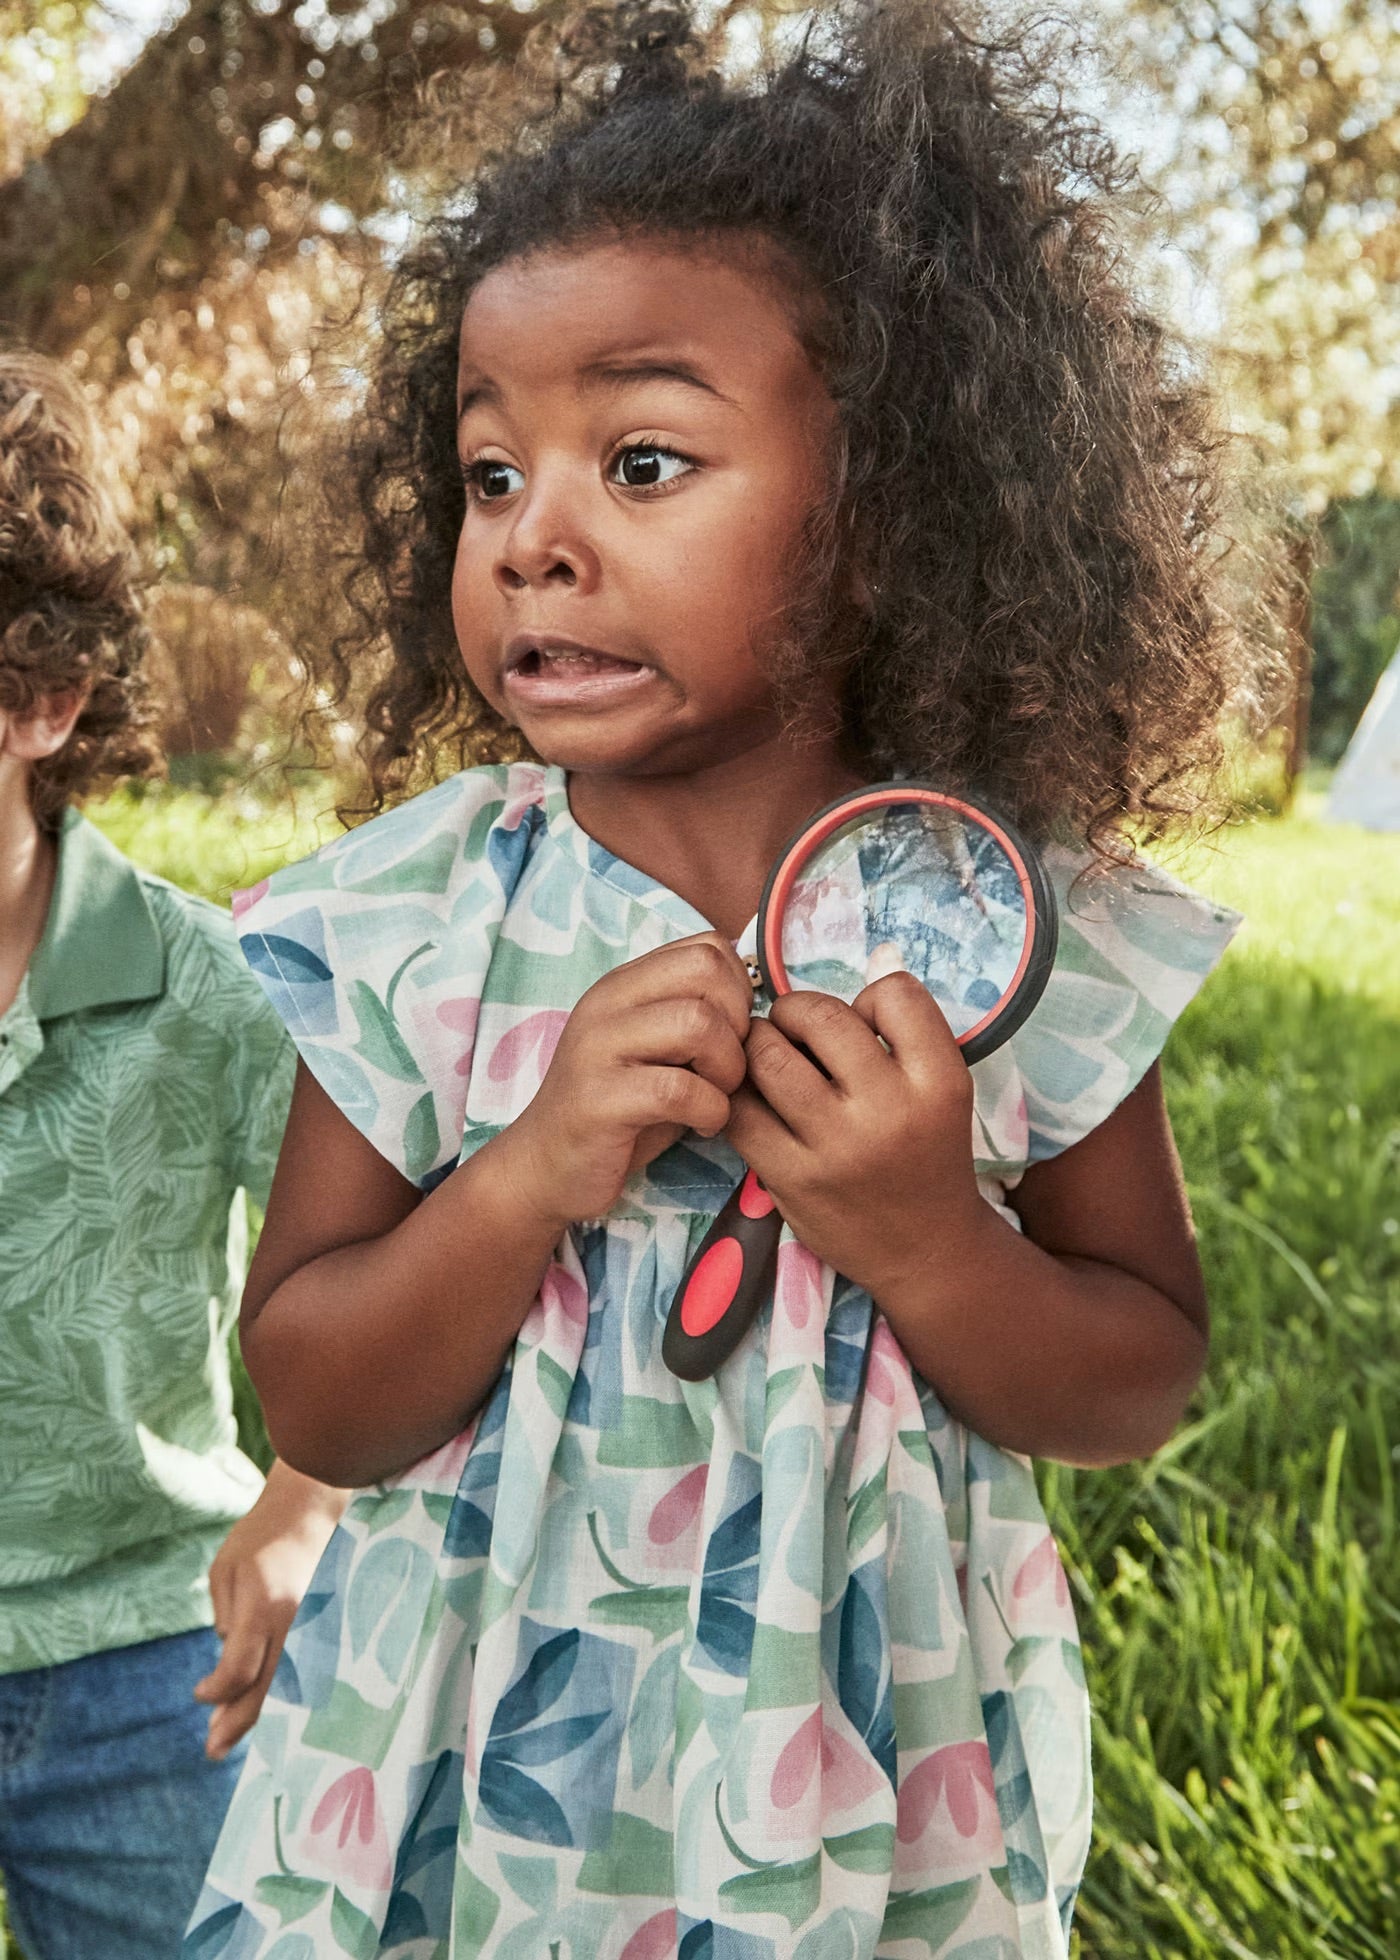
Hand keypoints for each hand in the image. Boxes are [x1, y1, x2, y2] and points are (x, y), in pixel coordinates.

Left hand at [194, 1461, 349, 1759]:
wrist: (313, 1509)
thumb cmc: (261, 1535)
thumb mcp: (226, 1569)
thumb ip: (224, 1616)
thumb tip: (229, 1655)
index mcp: (265, 1605)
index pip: (238, 1669)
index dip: (215, 1692)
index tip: (199, 1694)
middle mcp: (295, 1621)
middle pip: (267, 1689)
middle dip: (237, 1723)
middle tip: (212, 1751)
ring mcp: (317, 1625)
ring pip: (289, 1686)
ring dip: (261, 1714)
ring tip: (232, 1736)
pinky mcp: (327, 1625)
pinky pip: (304, 1669)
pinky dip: (284, 1693)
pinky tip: (268, 1707)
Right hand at [500, 933, 752, 1227]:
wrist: (546, 1166)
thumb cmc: (619, 1109)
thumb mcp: (656, 1049)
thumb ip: (695, 1016)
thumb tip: (758, 1000)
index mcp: (624, 984)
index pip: (706, 947)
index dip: (738, 991)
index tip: (731, 1035)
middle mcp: (607, 1004)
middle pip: (706, 974)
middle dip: (738, 1024)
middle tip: (727, 1068)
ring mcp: (597, 1048)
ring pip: (697, 1024)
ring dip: (727, 1068)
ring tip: (716, 1097)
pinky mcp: (599, 1100)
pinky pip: (680, 1089)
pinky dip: (710, 1110)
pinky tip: (701, 1125)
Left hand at [724, 972, 982, 1295]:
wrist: (926, 1250)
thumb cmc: (928, 1154)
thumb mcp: (941, 1090)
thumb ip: (906, 1032)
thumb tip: (874, 957)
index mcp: (939, 1081)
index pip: (893, 993)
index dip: (869, 997)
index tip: (862, 1024)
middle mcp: (891, 1111)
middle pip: (820, 1016)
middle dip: (796, 1010)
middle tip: (794, 1027)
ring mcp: (837, 1147)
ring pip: (768, 1055)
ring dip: (758, 1042)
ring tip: (767, 1054)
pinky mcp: (792, 1178)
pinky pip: (739, 1110)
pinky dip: (735, 1092)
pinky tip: (750, 1095)